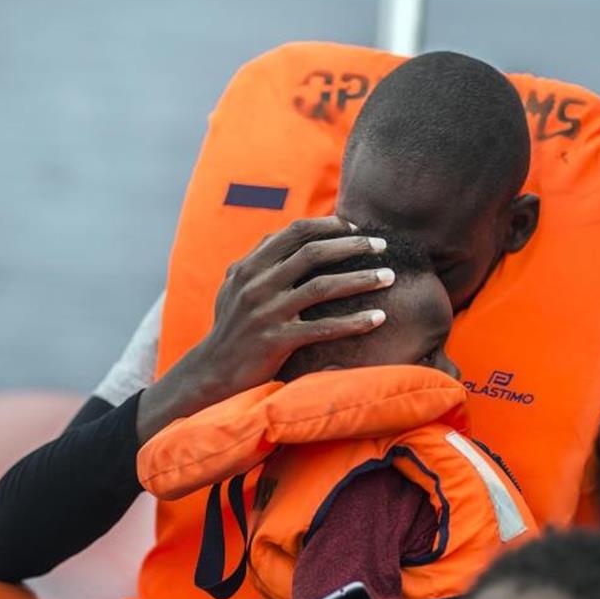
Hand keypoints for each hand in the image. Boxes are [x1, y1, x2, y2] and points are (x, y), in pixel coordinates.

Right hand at [137, 216, 391, 441]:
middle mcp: (257, 284)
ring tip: (389, 276)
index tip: (355, 228)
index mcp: (249, 265)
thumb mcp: (233, 287)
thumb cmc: (229, 329)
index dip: (329, 226)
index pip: (295, 232)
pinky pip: (324, 328)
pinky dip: (354, 322)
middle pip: (313, 252)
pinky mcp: (276, 341)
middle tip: (382, 245)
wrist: (210, 372)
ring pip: (323, 286)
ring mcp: (267, 312)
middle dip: (353, 245)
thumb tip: (285, 236)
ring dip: (361, 279)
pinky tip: (378, 318)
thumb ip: (258, 261)